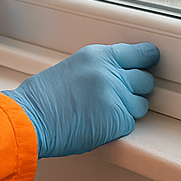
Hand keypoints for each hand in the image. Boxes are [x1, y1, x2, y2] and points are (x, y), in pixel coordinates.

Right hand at [3, 43, 159, 156]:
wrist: (30, 118)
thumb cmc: (42, 99)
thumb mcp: (72, 69)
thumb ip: (99, 70)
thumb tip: (118, 76)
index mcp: (98, 56)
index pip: (140, 53)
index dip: (147, 60)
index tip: (150, 61)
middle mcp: (111, 73)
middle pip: (145, 80)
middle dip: (136, 89)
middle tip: (117, 97)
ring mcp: (116, 96)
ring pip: (141, 105)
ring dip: (128, 110)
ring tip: (101, 114)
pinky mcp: (119, 120)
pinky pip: (130, 124)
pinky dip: (117, 127)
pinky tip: (98, 125)